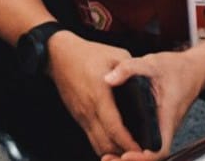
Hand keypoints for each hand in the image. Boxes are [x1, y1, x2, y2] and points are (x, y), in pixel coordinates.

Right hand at [46, 31, 141, 158]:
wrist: (59, 55)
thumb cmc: (88, 54)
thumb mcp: (115, 54)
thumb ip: (131, 70)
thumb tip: (145, 84)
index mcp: (99, 95)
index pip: (113, 127)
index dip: (127, 141)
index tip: (141, 149)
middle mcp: (88, 110)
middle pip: (105, 143)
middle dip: (122, 152)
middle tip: (140, 155)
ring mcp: (81, 116)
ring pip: (97, 144)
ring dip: (113, 151)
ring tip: (129, 152)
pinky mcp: (78, 117)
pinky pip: (91, 138)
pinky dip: (104, 145)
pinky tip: (115, 144)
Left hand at [100, 50, 204, 160]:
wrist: (192, 70)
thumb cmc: (175, 69)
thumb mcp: (152, 63)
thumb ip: (129, 68)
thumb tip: (108, 79)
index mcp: (167, 117)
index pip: (160, 148)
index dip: (143, 157)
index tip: (126, 154)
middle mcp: (166, 128)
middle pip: (151, 157)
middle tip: (108, 159)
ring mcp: (161, 130)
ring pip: (148, 153)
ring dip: (129, 158)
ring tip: (108, 157)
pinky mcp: (157, 127)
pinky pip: (146, 145)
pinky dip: (131, 149)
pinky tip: (115, 146)